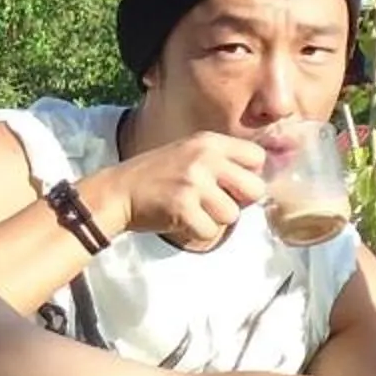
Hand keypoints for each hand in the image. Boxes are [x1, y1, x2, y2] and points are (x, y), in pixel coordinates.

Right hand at [88, 131, 269, 249]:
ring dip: (214, 220)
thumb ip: (222, 162)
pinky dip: (197, 233)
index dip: (248, 176)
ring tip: (193, 212)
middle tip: (215, 204)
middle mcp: (205, 158)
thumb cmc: (157, 177)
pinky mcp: (182, 207)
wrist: (117, 192)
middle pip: (255, 189)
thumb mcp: (190, 154)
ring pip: (232, 215)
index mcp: (210, 142)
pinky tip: (181, 221)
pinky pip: (210, 232)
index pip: (257, 158)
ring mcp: (194, 183)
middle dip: (239, 203)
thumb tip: (257, 185)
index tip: (230, 185)